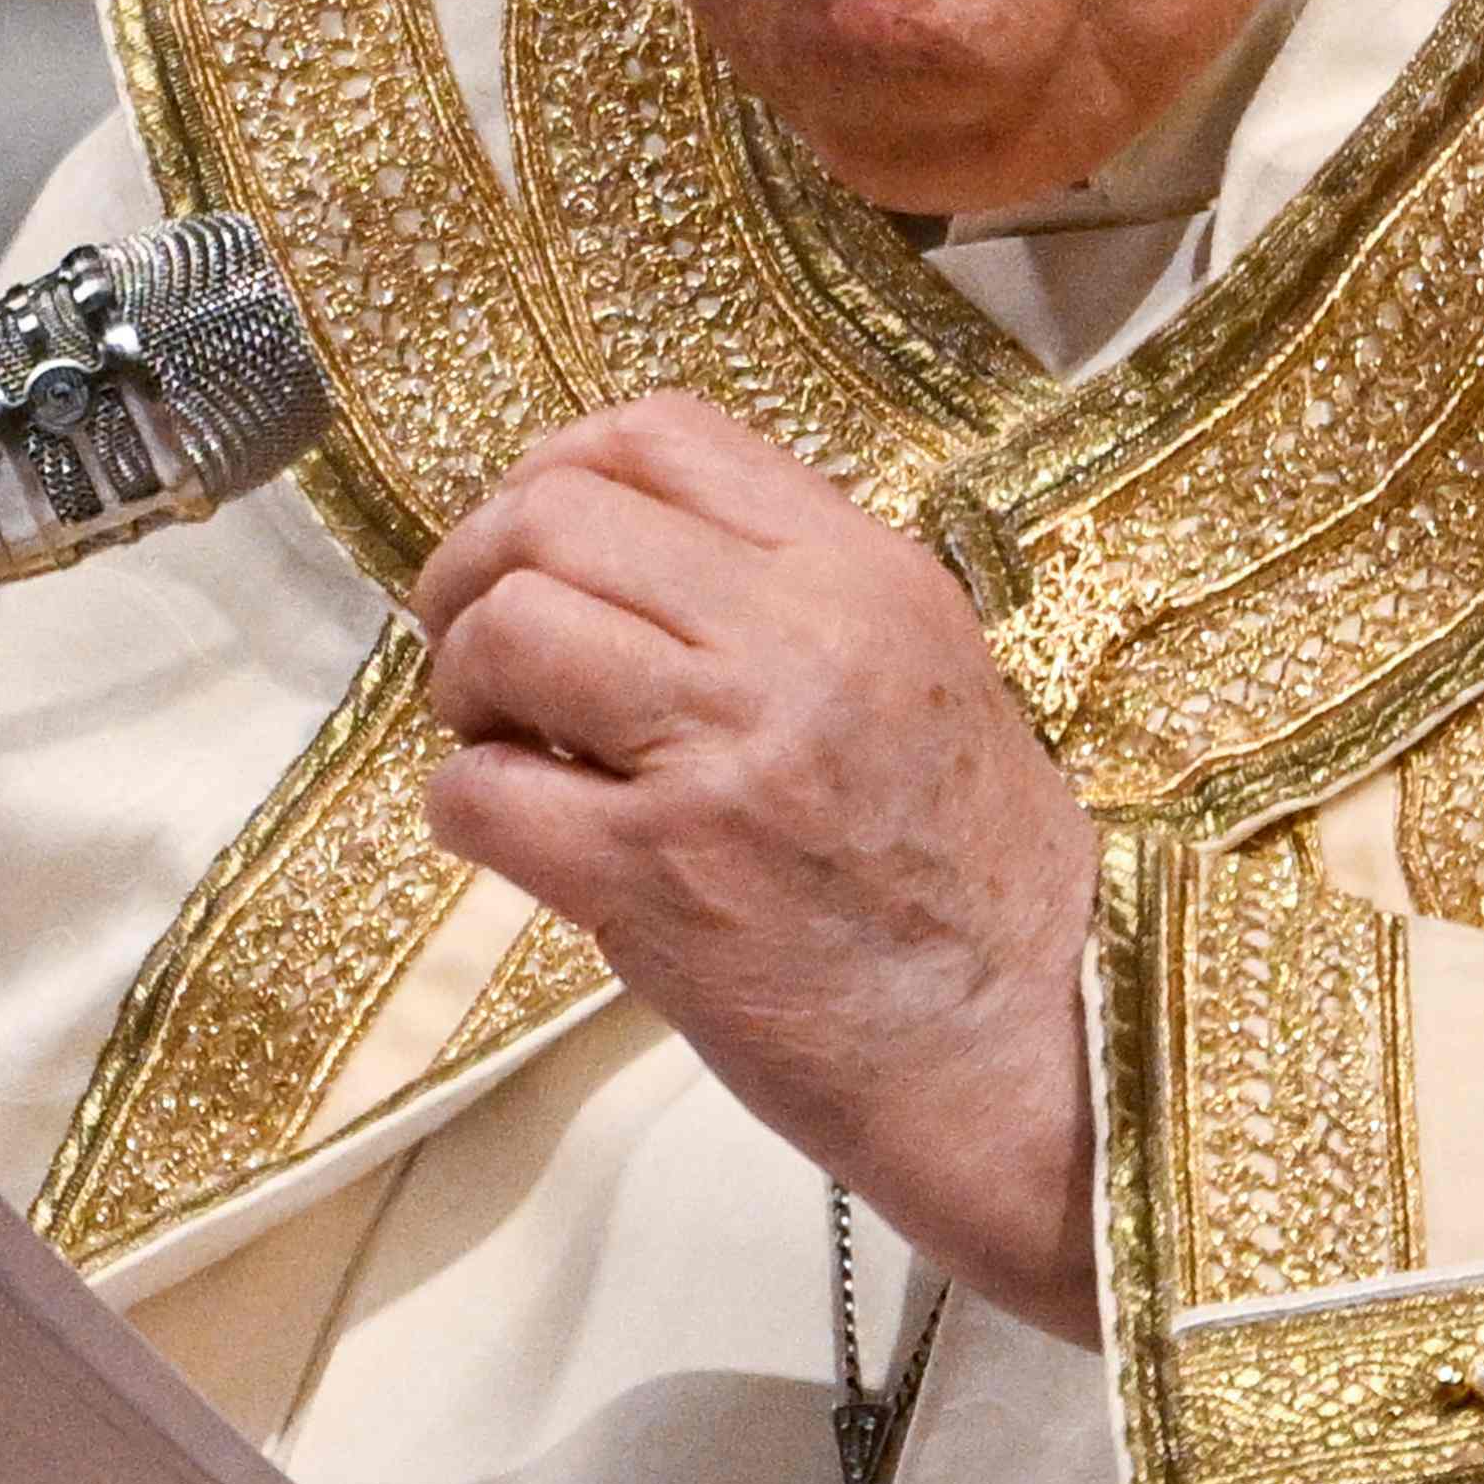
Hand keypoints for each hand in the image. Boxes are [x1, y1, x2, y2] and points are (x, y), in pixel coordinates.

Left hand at [406, 394, 1102, 1335]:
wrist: (1022, 1050)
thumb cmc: (973, 873)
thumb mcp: (925, 669)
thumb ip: (788, 590)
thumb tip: (613, 540)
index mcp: (862, 575)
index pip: (659, 433)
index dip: (553, 472)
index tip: (532, 544)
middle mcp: (797, 642)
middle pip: (552, 514)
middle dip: (475, 574)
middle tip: (483, 653)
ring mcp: (724, 758)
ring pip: (506, 628)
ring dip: (462, 682)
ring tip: (501, 739)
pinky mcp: (658, 879)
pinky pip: (480, 793)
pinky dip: (464, 804)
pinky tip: (516, 831)